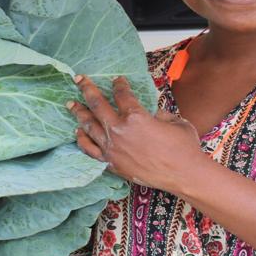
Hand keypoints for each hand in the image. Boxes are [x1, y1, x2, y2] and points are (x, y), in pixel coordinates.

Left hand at [69, 76, 204, 191]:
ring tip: (71, 104)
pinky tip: (78, 133)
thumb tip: (154, 114)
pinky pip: (90, 150)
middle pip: (97, 104)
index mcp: (136, 116)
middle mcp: (119, 130)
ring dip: (79, 113)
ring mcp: (113, 148)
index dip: (119, 84)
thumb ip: (160, 114)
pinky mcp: (112, 164)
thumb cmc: (184, 147)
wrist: (184, 175)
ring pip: (89, 126)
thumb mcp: (176, 122)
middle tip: (79, 80)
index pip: (122, 94)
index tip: (117, 80)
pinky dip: (82, 140)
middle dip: (87, 89)